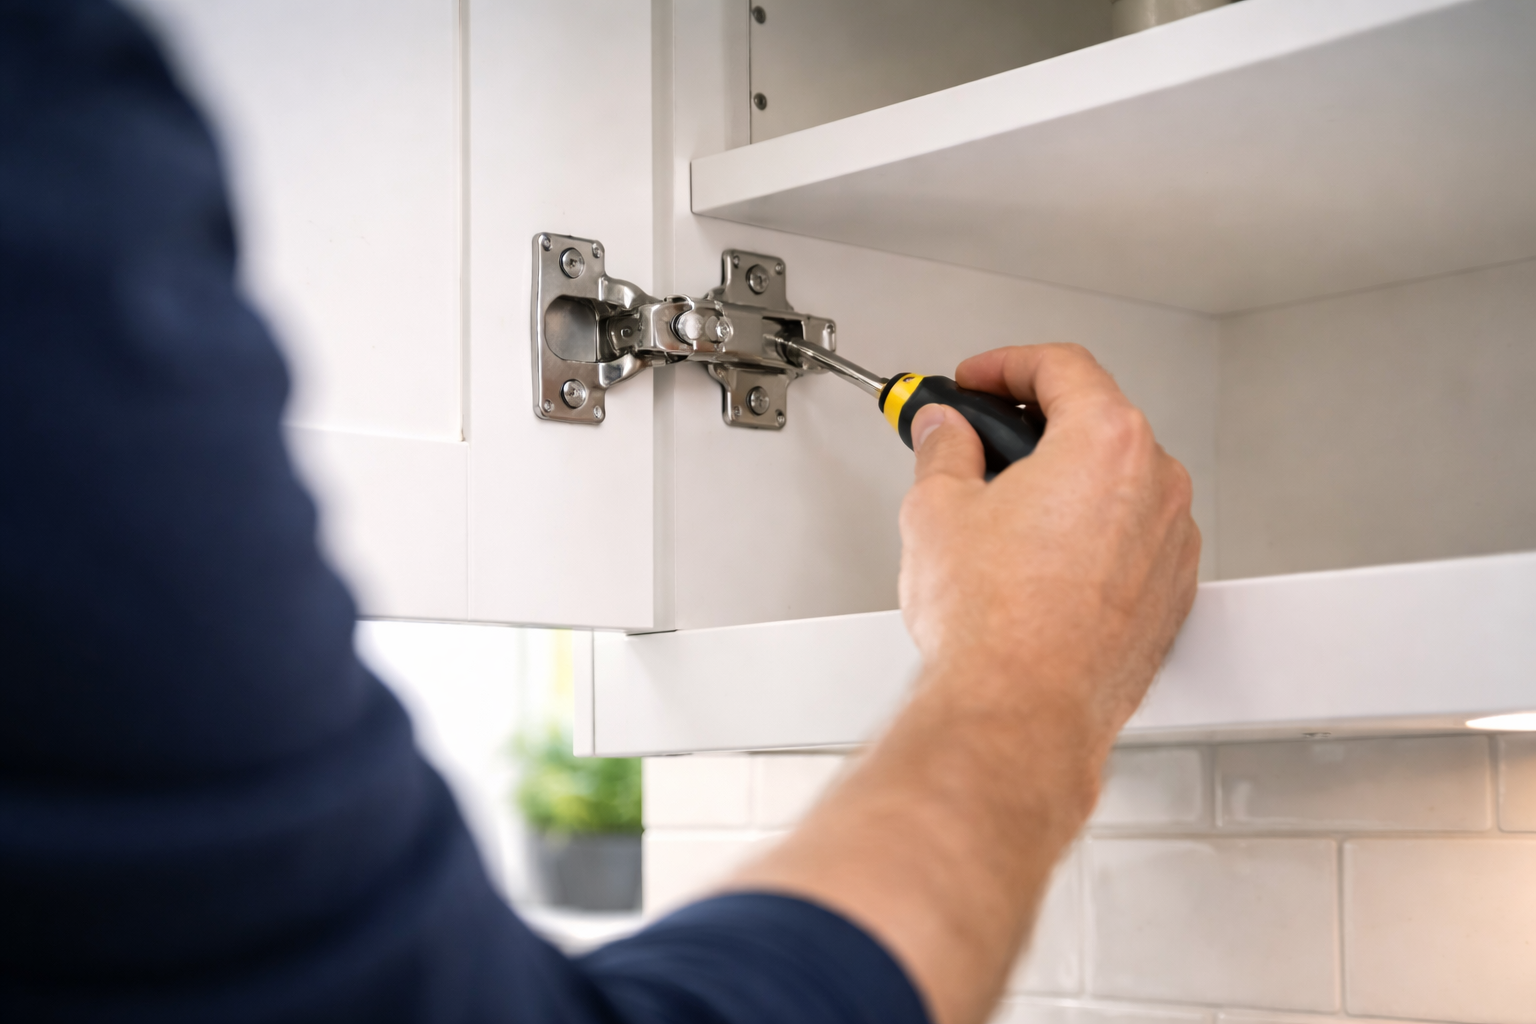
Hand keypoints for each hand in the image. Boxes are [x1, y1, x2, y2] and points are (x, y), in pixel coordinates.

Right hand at [898, 343, 1199, 756]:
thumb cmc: (992, 625)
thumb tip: (944, 432)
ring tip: (1001, 512)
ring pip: (1117, 485)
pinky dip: (1089, 534)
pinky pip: (1130, 540)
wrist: (1020, 714)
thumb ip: (944, 449)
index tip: (977, 380)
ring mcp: (1171, 545)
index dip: (1006, 365)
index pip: (1062, 367)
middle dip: (1033, 425)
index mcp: (1106, 442)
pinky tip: (1036, 562)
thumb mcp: (937, 509)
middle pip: (1096, 422)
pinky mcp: (1169, 597)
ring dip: (1064, 482)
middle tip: (979, 440)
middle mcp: (1155, 486)